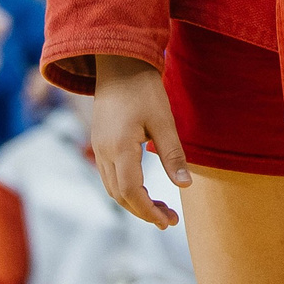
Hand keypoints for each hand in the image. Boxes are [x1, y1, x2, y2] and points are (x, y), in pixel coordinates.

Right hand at [91, 55, 188, 229]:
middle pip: (119, 195)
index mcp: (119, 148)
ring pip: (112, 188)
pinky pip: (109, 176)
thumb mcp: (163, 120)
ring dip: (134, 202)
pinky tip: (143, 189)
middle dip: (143, 212)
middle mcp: (103, 152)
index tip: (168, 221)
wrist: (118, 63)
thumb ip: (172, 154)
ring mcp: (98, 147)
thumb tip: (185, 186)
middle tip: (169, 220)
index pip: (130, 192)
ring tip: (159, 209)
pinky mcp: (100, 142)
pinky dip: (126, 189)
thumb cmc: (143, 88)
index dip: (148, 211)